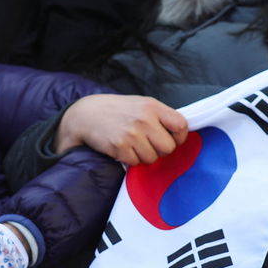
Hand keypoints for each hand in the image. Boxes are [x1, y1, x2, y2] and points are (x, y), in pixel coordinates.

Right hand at [55, 94, 188, 165]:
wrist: (86, 114)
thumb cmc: (117, 110)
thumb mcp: (141, 104)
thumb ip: (159, 117)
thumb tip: (179, 135)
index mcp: (153, 106)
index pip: (181, 126)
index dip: (179, 137)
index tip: (171, 139)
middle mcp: (144, 119)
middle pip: (169, 148)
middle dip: (161, 150)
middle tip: (149, 144)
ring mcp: (132, 134)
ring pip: (152, 158)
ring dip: (144, 156)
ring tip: (133, 145)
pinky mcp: (120, 147)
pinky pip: (135, 162)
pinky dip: (130, 159)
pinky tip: (122, 148)